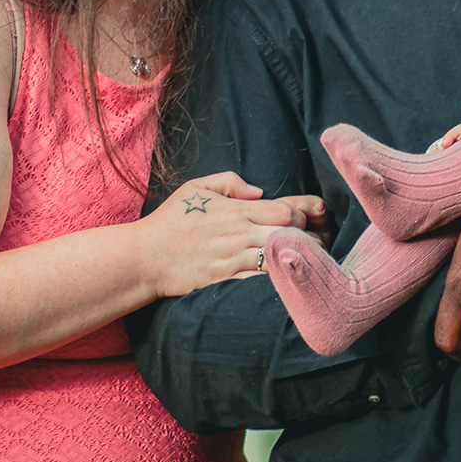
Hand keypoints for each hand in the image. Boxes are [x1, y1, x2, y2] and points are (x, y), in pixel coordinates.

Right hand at [139, 173, 325, 297]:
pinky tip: (286, 274)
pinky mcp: (227, 280)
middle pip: (289, 234)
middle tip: (316, 239)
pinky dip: (277, 276)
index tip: (304, 218)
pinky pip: (261, 279)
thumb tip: (259, 192)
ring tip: (308, 258)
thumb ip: (230, 182)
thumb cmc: (170, 221)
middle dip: (308, 236)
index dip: (302, 214)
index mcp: (235, 210)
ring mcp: (233, 259)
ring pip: (279, 258)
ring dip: (297, 258)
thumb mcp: (196, 188)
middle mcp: (238, 235)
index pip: (285, 211)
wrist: (144, 258)